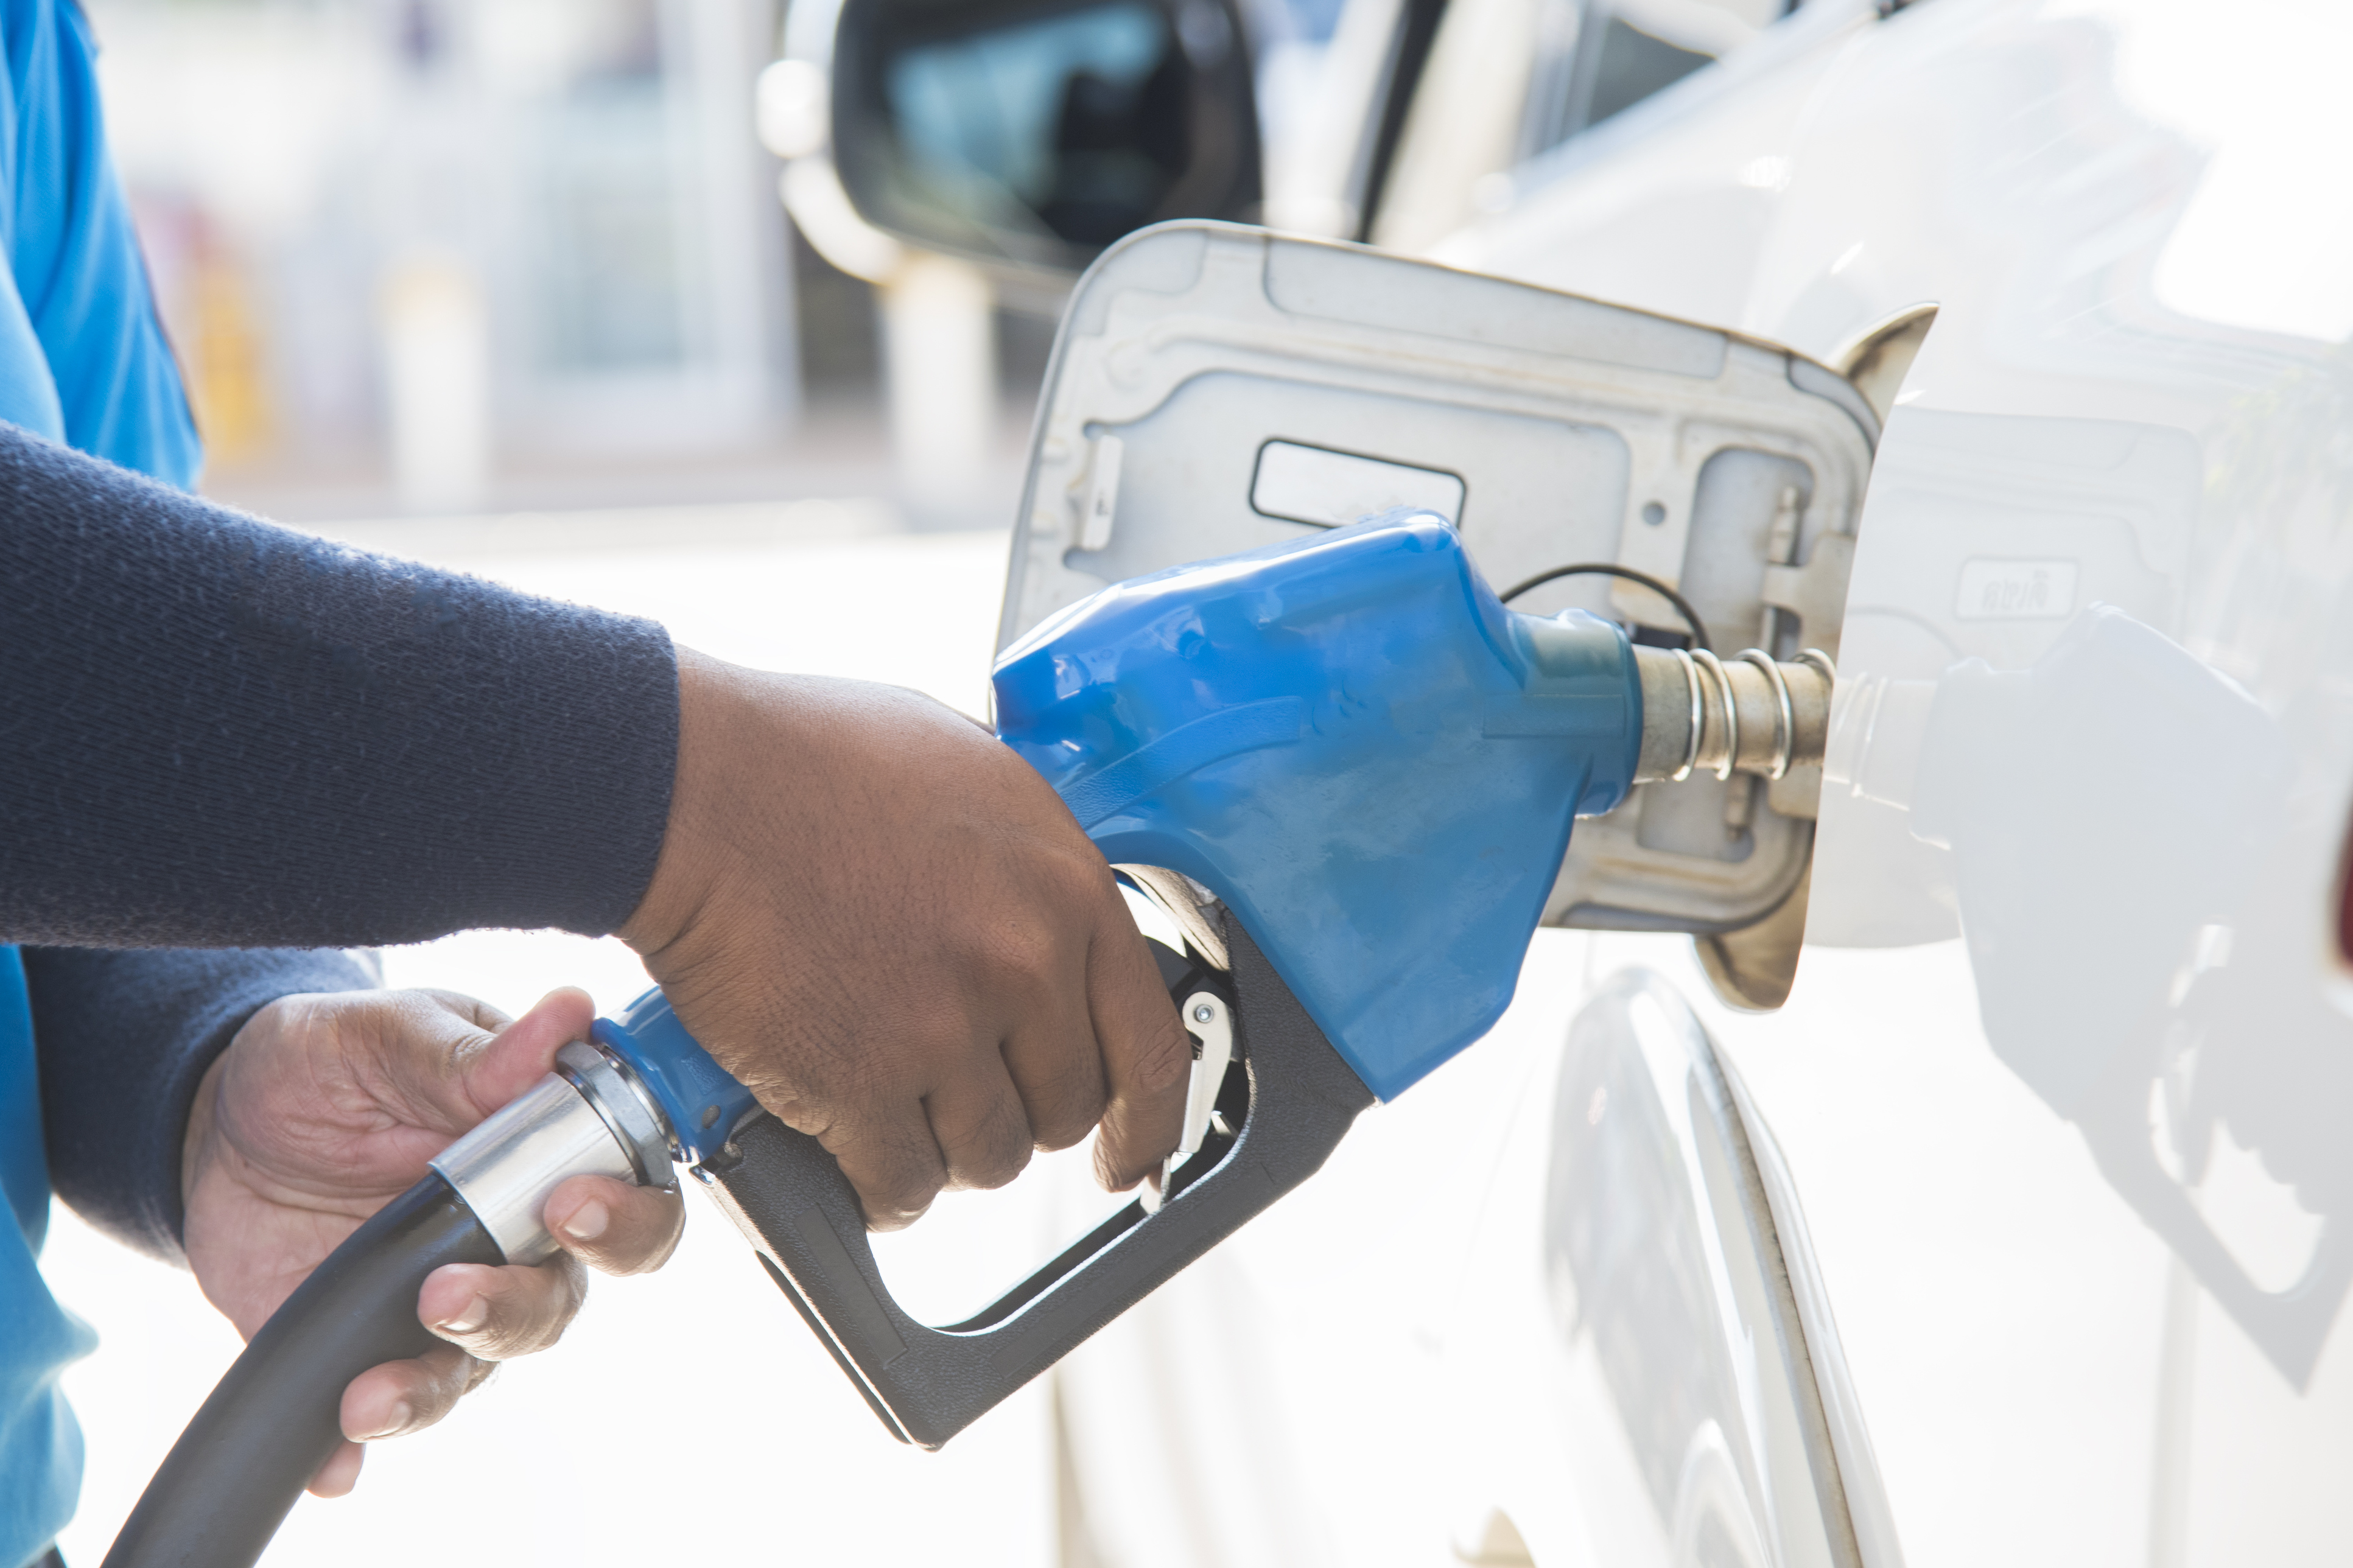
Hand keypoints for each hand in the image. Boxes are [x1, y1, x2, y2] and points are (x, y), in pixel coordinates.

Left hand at [181, 987, 683, 1496]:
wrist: (219, 1125)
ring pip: (477, 1364)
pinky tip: (334, 1457)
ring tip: (369, 1392)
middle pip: (560, 1300)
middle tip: (447, 1294)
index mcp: (541, 1152)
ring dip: (430, 1385)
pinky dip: (355, 1447)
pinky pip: (379, 1409)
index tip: (567, 1206)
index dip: (622, 1216)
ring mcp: (443, 1297)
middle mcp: (511, 1237)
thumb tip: (568, 1013)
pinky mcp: (368, 1345)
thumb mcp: (379, 1036)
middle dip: (515, 1310)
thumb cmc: (327, 1062)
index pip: (631, 1196)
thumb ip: (467, 1053)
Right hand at [620, 648, 1191, 1228]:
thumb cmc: (809, 760)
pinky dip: (879, 1183)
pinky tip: (848, 1144)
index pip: (1151, 1048)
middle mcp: (1024, 965)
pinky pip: (901, 1185)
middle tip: (955, 1084)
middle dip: (1015, 1111)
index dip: (1147, 1122)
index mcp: (1067, 889)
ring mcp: (943, 1029)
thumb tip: (1051, 927)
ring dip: (943, 1147)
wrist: (693, 786)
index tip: (1130, 1158)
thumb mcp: (972, 778)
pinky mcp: (859, 1084)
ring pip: (985, 1157)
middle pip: (1062, 1111)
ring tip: (890, 1098)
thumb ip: (1029, 867)